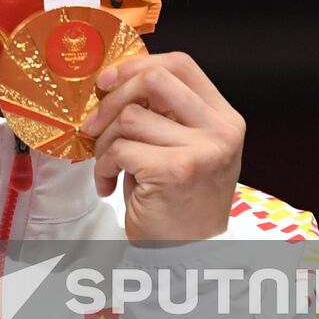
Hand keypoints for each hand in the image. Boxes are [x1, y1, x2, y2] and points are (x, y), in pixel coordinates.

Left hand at [81, 51, 243, 242]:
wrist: (187, 254)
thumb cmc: (176, 200)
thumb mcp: (182, 147)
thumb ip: (163, 112)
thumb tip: (116, 79)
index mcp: (224, 117)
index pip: (180, 64)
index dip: (138, 64)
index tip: (108, 80)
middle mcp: (220, 130)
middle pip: (155, 79)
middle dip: (113, 98)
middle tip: (94, 125)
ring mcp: (202, 150)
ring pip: (130, 117)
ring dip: (105, 142)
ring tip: (109, 166)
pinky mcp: (175, 171)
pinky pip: (120, 149)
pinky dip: (104, 166)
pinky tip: (110, 184)